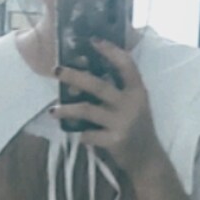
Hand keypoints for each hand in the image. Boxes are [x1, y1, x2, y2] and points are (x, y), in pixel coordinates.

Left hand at [51, 39, 166, 179]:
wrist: (147, 159)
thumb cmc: (136, 127)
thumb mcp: (135, 104)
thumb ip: (119, 89)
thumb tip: (87, 73)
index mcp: (137, 91)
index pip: (126, 64)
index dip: (110, 51)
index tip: (93, 40)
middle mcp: (131, 104)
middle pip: (98, 85)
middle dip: (74, 76)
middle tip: (56, 70)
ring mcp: (123, 122)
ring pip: (87, 110)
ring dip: (67, 109)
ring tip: (53, 111)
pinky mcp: (115, 140)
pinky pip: (89, 134)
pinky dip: (80, 133)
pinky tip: (75, 133)